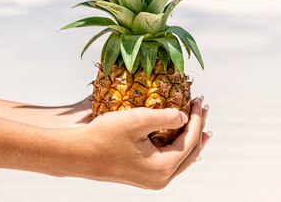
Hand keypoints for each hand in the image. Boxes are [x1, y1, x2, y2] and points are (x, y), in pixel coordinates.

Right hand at [70, 97, 210, 188]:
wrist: (77, 153)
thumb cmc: (104, 135)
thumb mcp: (137, 120)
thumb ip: (166, 117)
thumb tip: (184, 117)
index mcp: (162, 168)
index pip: (190, 140)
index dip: (197, 118)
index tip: (198, 100)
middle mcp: (160, 179)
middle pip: (191, 152)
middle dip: (199, 128)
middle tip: (203, 107)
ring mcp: (153, 180)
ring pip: (182, 158)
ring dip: (191, 137)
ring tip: (200, 121)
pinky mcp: (145, 176)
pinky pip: (171, 161)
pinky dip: (179, 145)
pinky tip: (181, 135)